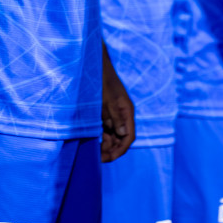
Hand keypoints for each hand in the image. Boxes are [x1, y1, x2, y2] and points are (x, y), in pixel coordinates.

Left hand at [100, 46, 135, 162]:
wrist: (94, 64)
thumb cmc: (100, 80)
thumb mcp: (106, 99)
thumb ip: (115, 116)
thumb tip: (124, 134)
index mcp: (126, 111)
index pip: (129, 136)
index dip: (120, 150)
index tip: (107, 158)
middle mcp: (122, 114)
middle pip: (122, 138)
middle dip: (112, 150)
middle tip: (98, 158)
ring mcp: (114, 114)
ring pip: (114, 135)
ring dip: (106, 145)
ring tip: (94, 152)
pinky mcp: (106, 112)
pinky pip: (106, 129)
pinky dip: (102, 137)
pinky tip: (93, 142)